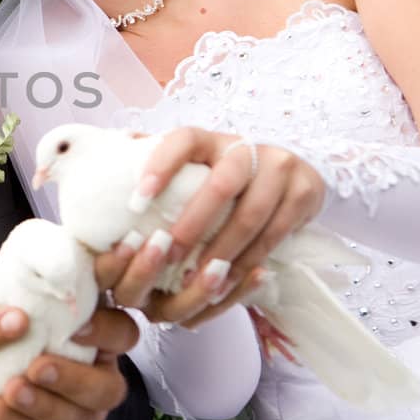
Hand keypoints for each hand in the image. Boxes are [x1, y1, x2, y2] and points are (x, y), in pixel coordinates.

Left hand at [0, 305, 138, 419]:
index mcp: (93, 339)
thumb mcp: (1, 318)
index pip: (122, 332)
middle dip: (73, 378)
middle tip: (35, 367)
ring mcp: (83, 416)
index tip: (77, 327)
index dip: (107, 331)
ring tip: (12, 393)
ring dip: (50, 408)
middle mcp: (96, 379)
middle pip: (109, 387)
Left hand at [135, 127, 325, 327]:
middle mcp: (245, 147)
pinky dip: (250, 260)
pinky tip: (229, 280)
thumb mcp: (194, 166)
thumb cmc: (223, 177)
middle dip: (194, 224)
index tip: (138, 200)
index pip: (183, 140)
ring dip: (223, 251)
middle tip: (170, 254)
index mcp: (209, 139)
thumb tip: (116, 151)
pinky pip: (275, 233)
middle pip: (221, 183)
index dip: (161, 165)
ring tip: (197, 278)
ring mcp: (279, 167)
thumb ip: (157, 163)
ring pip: (250, 214)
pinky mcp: (303, 192)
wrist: (292, 177)